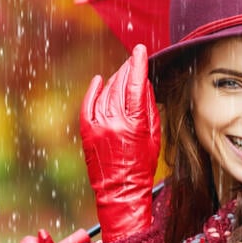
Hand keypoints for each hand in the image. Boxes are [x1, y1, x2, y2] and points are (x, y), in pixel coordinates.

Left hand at [79, 44, 160, 242]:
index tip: (140, 51)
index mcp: (134, 123)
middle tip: (133, 60)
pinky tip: (100, 81)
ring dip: (115, 79)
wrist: (120, 191)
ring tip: (123, 73)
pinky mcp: (87, 131)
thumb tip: (144, 84)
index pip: (136, 84)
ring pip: (106, 92)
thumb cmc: (142, 167)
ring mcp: (98, 126)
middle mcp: (114, 121)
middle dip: (127, 69)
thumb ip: (149, 108)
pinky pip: (89, 104)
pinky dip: (94, 91)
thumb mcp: (154, 136)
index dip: (138, 64)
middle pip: (120, 84)